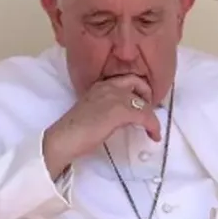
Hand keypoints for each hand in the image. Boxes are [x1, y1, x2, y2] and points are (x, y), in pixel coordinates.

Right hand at [43, 75, 160, 177]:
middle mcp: (108, 86)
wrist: (63, 139)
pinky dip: (153, 126)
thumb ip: (108, 108)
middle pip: (137, 82)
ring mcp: (115, 97)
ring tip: (152, 128)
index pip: (125, 80)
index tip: (141, 103)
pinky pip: (146, 116)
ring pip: (144, 102)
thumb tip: (125, 117)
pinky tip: (154, 135)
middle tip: (149, 112)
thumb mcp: (93, 111)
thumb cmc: (74, 131)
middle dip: (148, 94)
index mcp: (100, 85)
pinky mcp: (120, 111)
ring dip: (152, 116)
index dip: (137, 90)